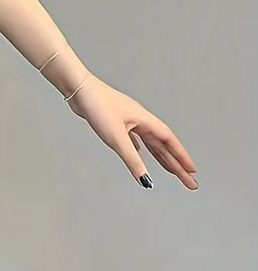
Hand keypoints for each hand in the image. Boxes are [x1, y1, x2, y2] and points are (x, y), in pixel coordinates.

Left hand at [65, 75, 197, 190]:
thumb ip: (132, 160)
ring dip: (162, 158)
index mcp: (145, 121)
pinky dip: (140, 149)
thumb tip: (145, 180)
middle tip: (188, 180)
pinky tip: (140, 154)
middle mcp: (141, 121)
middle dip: (177, 164)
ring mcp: (129, 122)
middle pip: (164, 146)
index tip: (192, 171)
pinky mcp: (117, 123)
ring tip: (172, 171)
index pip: (169, 142)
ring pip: (151, 143)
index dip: (182, 157)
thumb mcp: (116, 138)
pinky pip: (134, 139)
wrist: (80, 90)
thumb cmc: (98, 108)